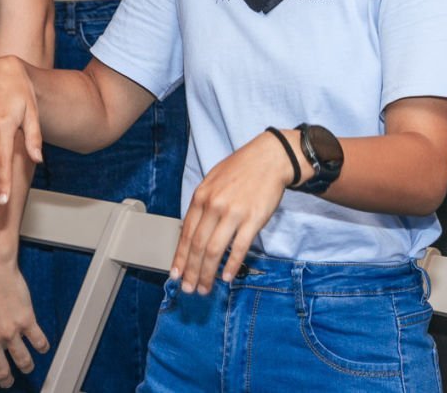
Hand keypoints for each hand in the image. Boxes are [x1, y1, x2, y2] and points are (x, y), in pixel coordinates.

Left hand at [0, 248, 47, 389]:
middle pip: (2, 371)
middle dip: (6, 380)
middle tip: (8, 381)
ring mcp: (10, 332)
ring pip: (22, 360)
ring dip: (25, 367)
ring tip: (26, 368)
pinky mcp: (26, 320)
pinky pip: (38, 340)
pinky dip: (42, 347)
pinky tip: (42, 348)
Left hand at [170, 130, 291, 294]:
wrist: (270, 158)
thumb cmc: (241, 169)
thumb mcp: (213, 181)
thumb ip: (202, 205)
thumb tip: (192, 232)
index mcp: (201, 197)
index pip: (185, 234)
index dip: (179, 258)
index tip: (176, 274)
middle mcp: (214, 206)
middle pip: (197, 246)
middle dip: (191, 271)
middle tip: (188, 288)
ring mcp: (233, 213)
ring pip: (214, 251)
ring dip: (207, 273)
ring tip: (205, 287)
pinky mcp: (253, 219)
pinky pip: (239, 248)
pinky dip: (231, 265)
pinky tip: (226, 277)